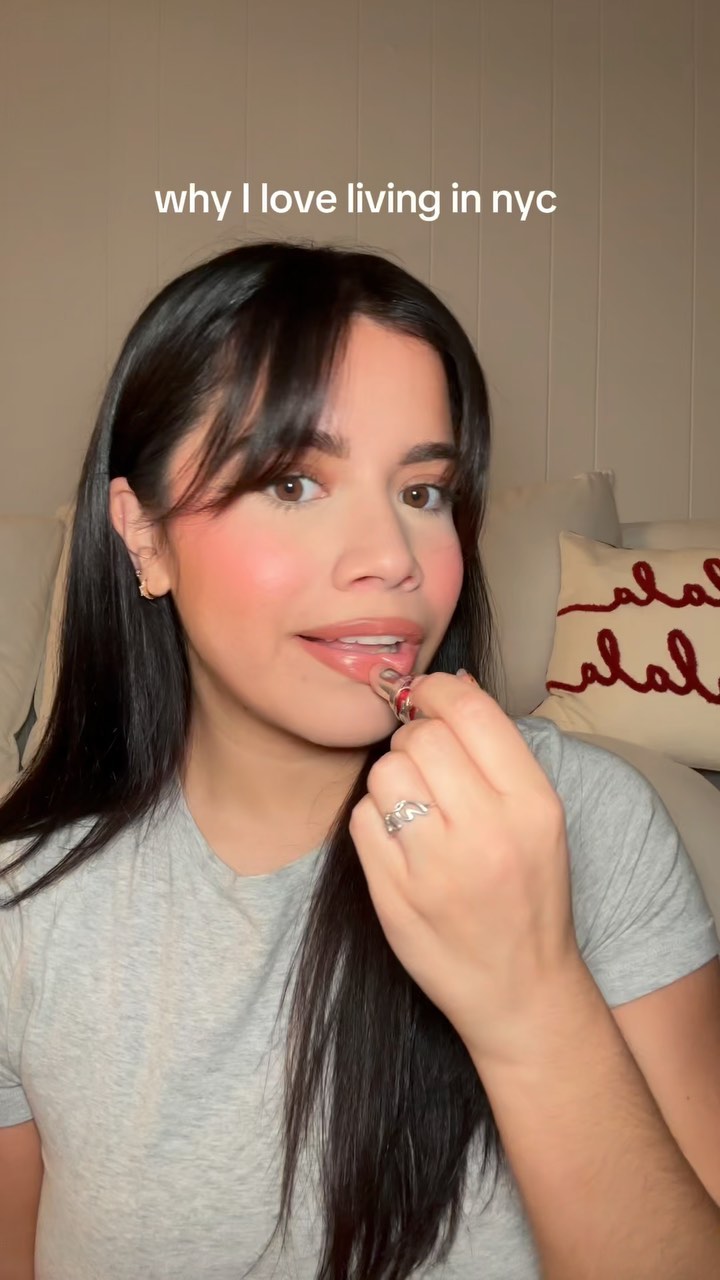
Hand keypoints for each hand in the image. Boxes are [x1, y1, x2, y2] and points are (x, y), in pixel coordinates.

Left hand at [348, 666, 583, 1069]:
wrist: (521, 990)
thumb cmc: (529, 895)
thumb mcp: (540, 820)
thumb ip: (498, 755)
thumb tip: (452, 688)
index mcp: (532, 805)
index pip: (472, 713)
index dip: (439, 691)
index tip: (428, 697)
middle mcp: (487, 832)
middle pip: (422, 737)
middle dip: (414, 738)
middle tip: (424, 762)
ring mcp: (436, 868)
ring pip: (386, 773)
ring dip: (392, 778)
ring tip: (413, 804)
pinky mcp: (394, 896)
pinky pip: (361, 820)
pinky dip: (373, 819)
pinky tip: (398, 839)